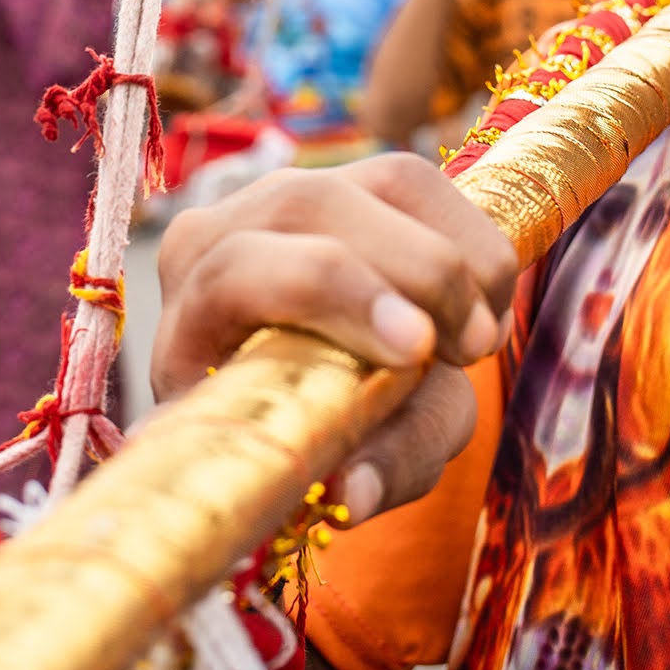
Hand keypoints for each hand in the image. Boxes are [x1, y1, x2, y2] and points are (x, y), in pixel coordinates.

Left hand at [152, 153, 518, 522]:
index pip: (237, 269)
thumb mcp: (325, 465)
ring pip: (383, 181)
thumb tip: (359, 489)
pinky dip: (473, 240)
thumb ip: (357, 469)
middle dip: (414, 268)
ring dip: (456, 255)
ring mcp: (287, 194)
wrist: (298, 399)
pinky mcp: (348, 182)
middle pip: (313, 205)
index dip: (331, 294)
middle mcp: (223, 233)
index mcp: (186, 315)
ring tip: (484, 334)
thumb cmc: (301, 435)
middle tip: (473, 346)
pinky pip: (423, 182)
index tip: (417, 350)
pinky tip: (483, 305)